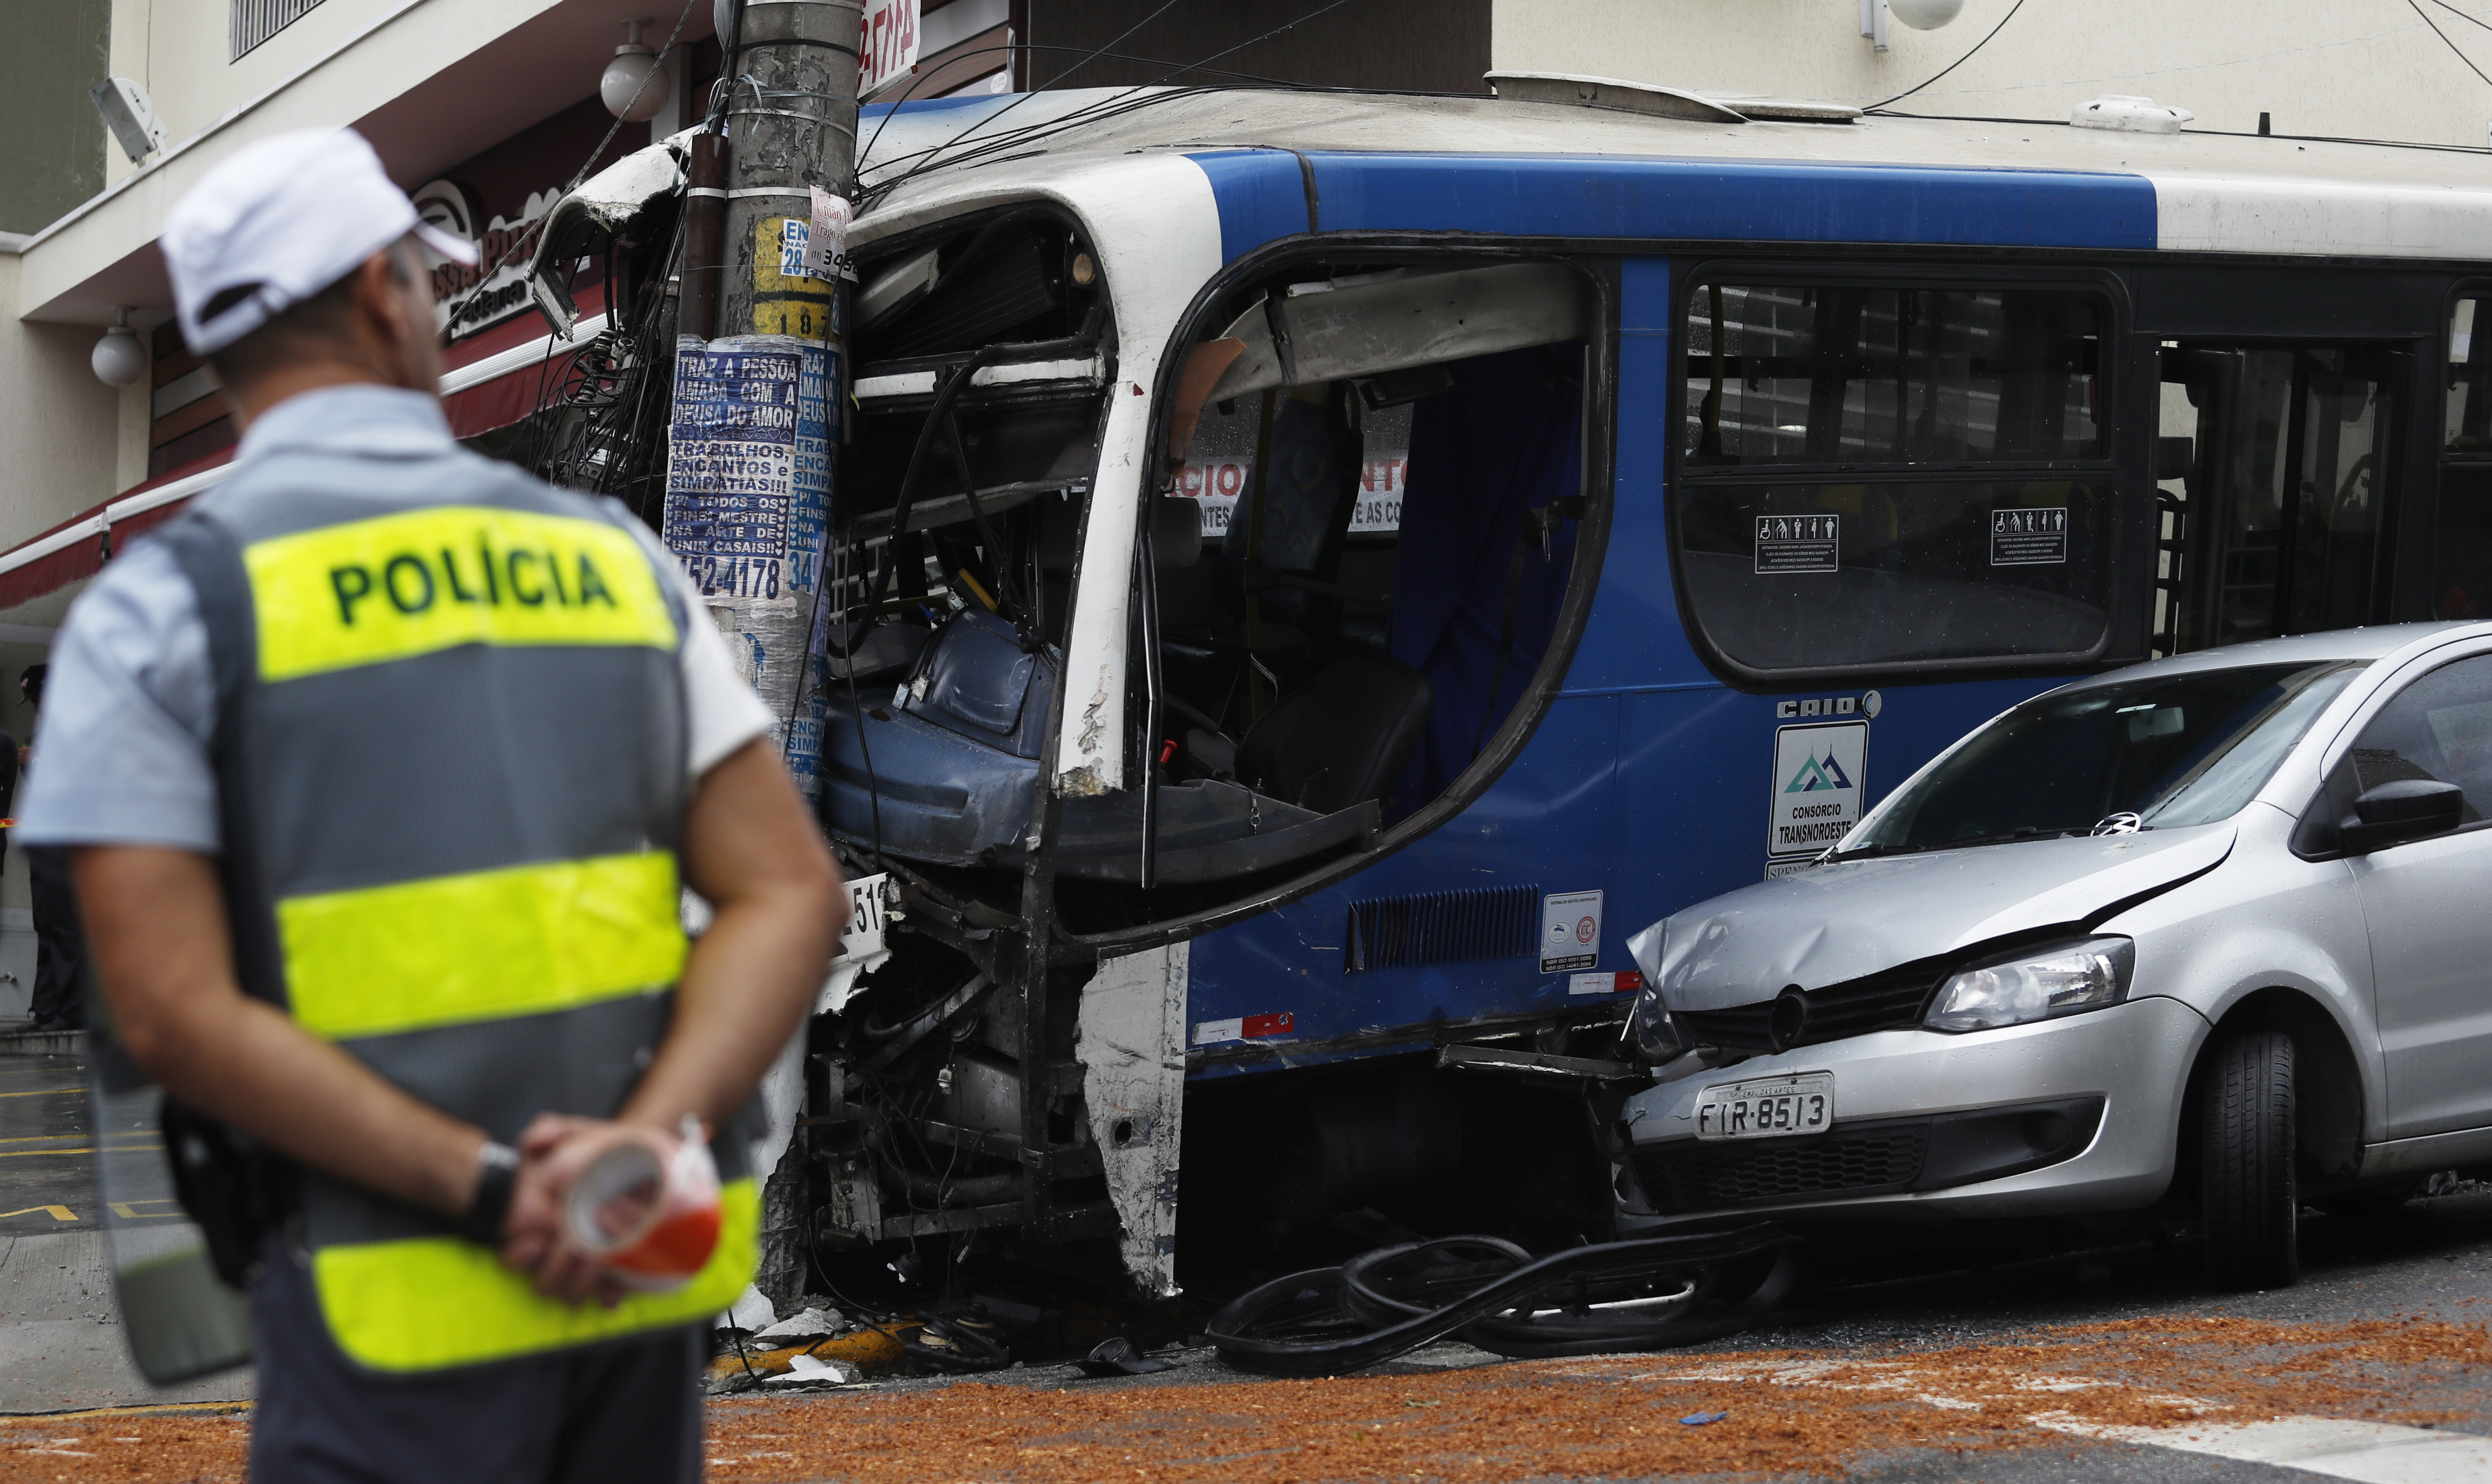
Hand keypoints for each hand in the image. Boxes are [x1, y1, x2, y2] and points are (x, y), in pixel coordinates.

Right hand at [497, 1115, 677, 1307]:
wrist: (649, 1161)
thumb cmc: (605, 1150)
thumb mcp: (578, 1133)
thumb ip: (550, 1131)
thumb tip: (532, 1142)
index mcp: (539, 1224)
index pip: (516, 1255)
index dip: (524, 1252)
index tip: (540, 1238)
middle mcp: (557, 1250)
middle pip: (543, 1281)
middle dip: (558, 1269)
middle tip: (578, 1246)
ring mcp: (583, 1265)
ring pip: (568, 1295)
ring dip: (581, 1283)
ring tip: (602, 1258)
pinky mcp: (611, 1274)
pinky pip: (603, 1298)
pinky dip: (609, 1294)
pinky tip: (619, 1286)